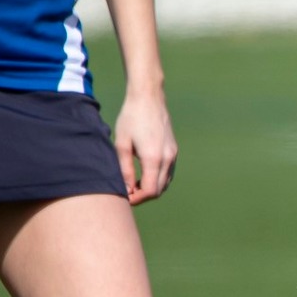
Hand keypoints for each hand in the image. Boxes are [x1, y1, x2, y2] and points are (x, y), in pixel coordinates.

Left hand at [112, 87, 177, 204]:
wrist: (148, 98)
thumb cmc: (131, 118)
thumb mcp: (122, 144)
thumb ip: (125, 169)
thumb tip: (127, 189)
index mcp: (154, 158)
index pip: (151, 190)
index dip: (138, 198)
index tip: (125, 198)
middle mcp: (168, 158)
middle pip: (160, 189)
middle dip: (144, 195)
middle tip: (128, 193)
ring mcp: (173, 154)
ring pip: (166, 182)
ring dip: (152, 187)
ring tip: (134, 184)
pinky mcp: (174, 150)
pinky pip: (168, 172)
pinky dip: (158, 178)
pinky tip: (144, 173)